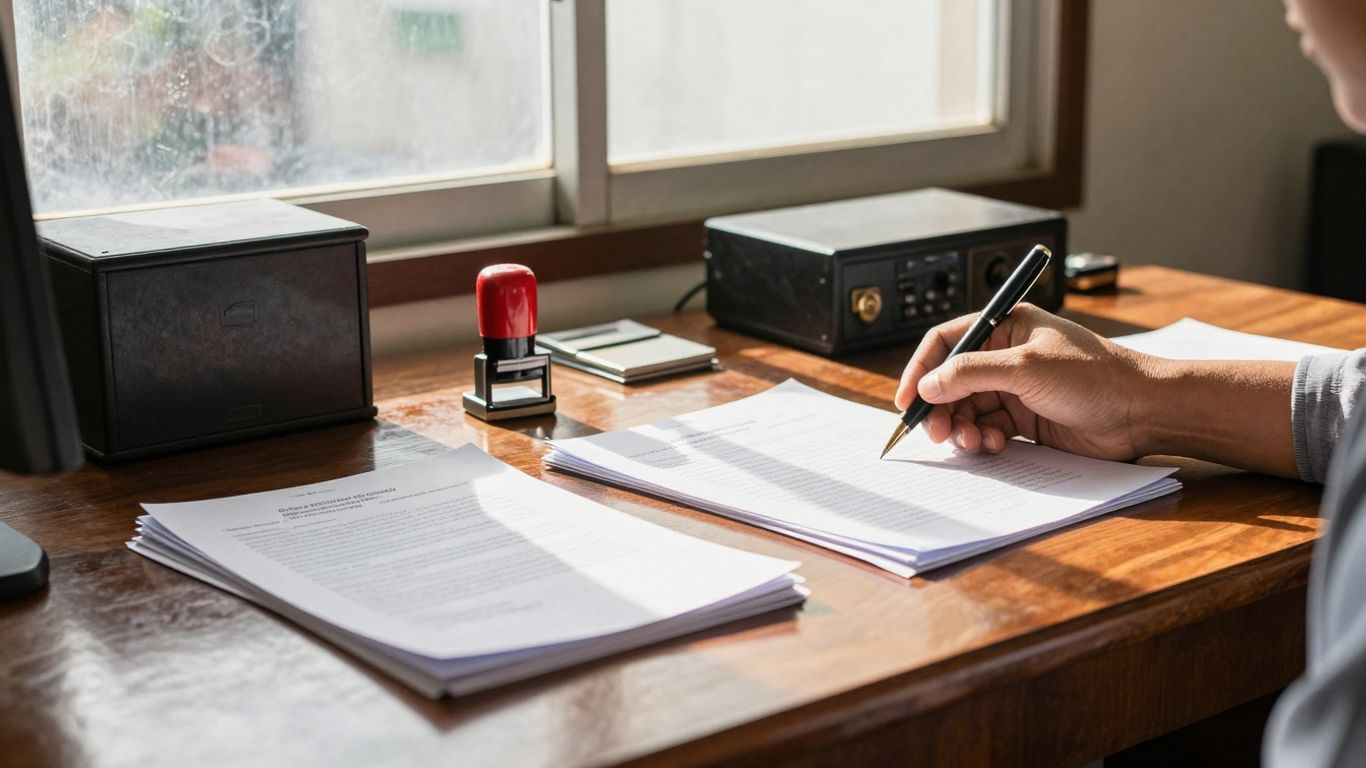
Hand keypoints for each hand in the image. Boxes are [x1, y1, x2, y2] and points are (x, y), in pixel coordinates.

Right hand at [894, 304, 1159, 460]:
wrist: (1143, 412)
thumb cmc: (1095, 376)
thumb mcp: (1026, 367)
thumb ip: (971, 374)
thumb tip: (927, 386)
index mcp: (1005, 326)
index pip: (946, 342)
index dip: (921, 370)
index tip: (906, 400)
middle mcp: (1006, 355)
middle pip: (952, 381)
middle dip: (941, 408)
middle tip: (937, 432)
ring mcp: (1016, 388)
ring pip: (967, 409)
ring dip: (963, 427)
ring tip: (972, 441)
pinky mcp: (1026, 419)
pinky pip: (988, 429)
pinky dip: (984, 439)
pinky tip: (996, 444)